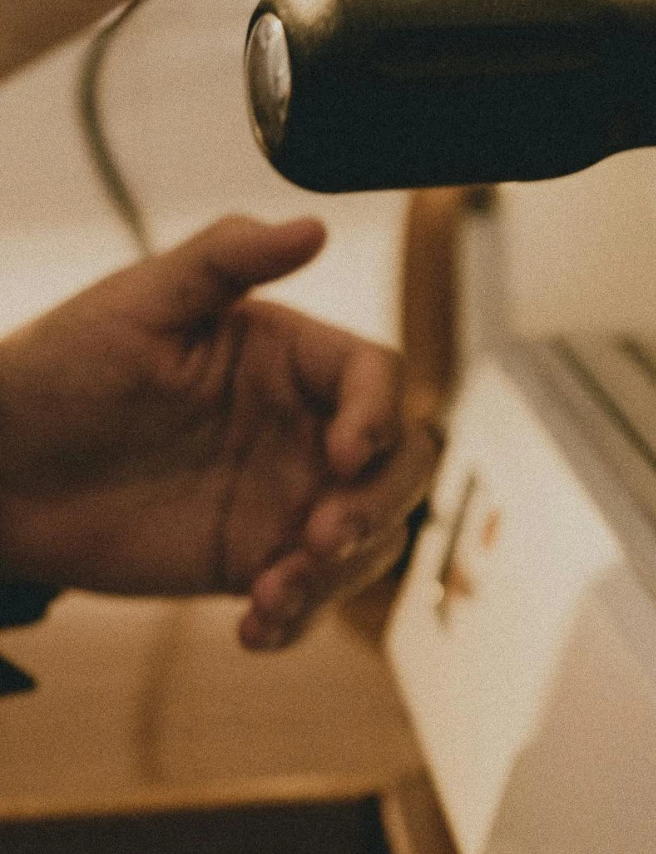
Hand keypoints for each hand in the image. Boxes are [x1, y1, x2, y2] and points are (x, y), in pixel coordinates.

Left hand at [0, 215, 437, 648]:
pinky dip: (300, 619)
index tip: (343, 453)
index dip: (379, 416)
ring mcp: (286, 497)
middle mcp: (303, 428)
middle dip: (379, 507)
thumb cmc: (56, 369)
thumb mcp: (137, 302)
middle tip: (322, 539)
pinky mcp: (256, 560)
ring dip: (342, 574)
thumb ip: (225, 258)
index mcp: (291, 358)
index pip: (377, 380)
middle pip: (400, 466)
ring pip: (371, 539)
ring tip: (275, 595)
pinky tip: (256, 629)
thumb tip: (314, 224)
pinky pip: (310, 596)